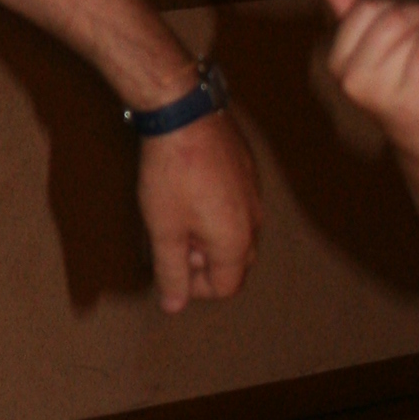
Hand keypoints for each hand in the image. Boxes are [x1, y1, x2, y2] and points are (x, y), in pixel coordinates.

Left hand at [137, 108, 262, 311]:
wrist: (184, 114)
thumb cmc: (172, 174)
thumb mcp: (164, 231)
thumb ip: (171, 272)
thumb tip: (174, 305)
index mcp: (237, 241)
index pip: (226, 287)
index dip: (194, 288)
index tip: (170, 266)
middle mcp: (254, 220)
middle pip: (234, 262)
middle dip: (203, 263)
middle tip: (172, 242)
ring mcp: (254, 194)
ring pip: (236, 233)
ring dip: (207, 237)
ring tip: (176, 217)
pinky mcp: (247, 172)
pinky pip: (236, 207)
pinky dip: (214, 213)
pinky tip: (187, 193)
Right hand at [318, 0, 418, 166]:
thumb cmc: (399, 88)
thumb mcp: (373, 49)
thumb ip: (349, 12)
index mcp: (338, 62)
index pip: (365, 9)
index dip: (395, 5)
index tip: (418, 12)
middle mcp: (351, 78)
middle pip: (389, 17)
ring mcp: (378, 91)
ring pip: (411, 32)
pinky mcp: (410, 98)